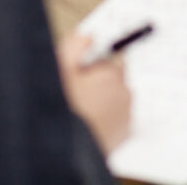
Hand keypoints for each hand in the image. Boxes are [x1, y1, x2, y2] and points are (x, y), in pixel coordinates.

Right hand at [58, 33, 132, 154]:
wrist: (66, 150)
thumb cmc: (63, 109)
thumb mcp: (60, 70)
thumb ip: (74, 46)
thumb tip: (88, 36)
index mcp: (111, 75)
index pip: (109, 59)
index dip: (93, 66)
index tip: (82, 73)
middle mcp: (124, 93)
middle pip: (113, 78)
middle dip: (98, 83)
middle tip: (77, 95)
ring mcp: (126, 115)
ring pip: (114, 98)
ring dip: (102, 101)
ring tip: (82, 112)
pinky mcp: (125, 133)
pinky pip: (117, 117)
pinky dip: (107, 118)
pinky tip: (90, 124)